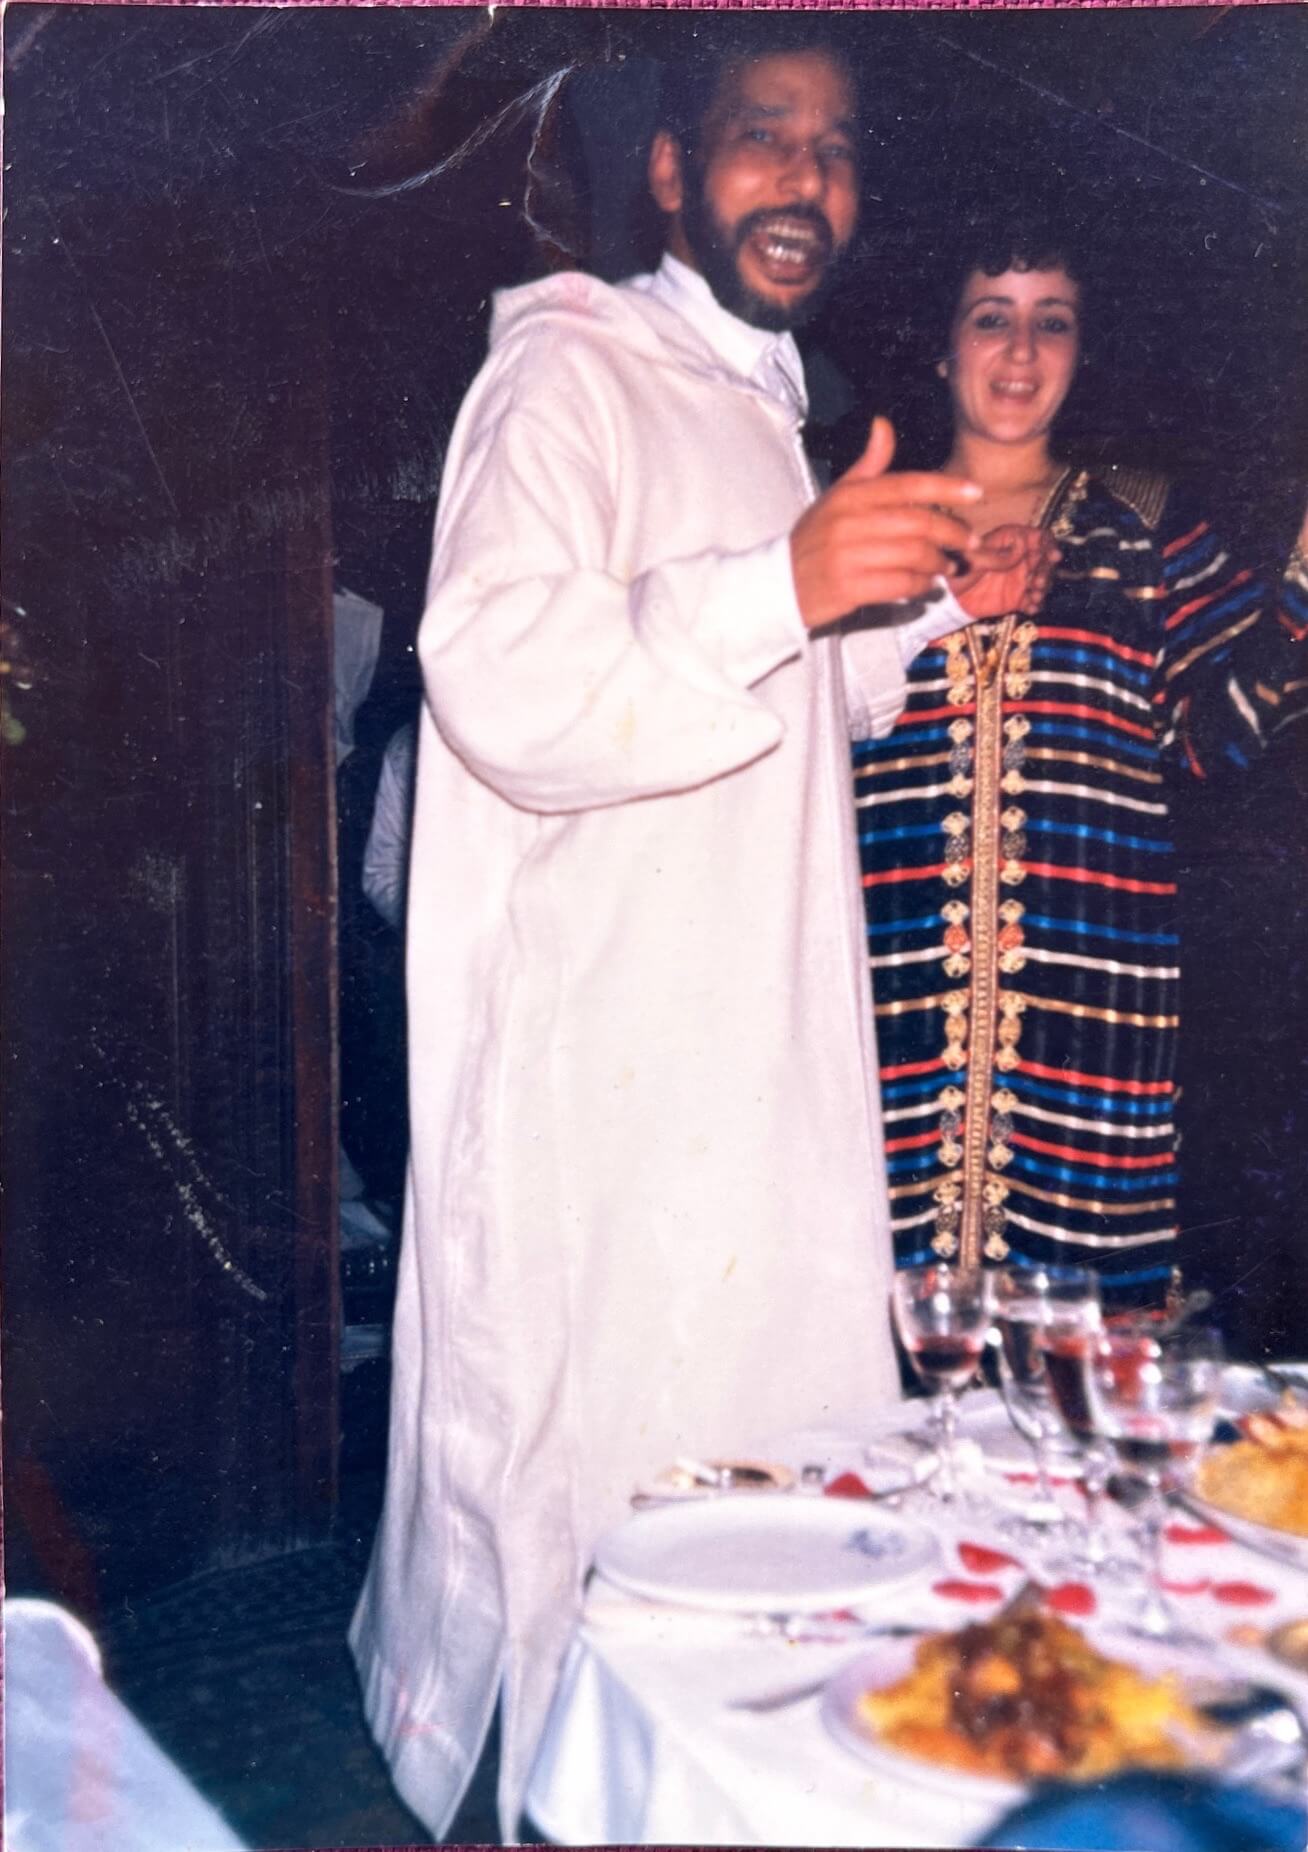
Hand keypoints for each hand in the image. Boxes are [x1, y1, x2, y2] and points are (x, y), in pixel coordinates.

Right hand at [790, 417, 982, 630]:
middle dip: (952, 532)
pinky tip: (925, 584)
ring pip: (914, 556)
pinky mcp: (850, 588)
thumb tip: (883, 424)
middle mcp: (849, 523)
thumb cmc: (815, 538)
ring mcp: (849, 557)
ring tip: (945, 566)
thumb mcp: (837, 496)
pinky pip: (901, 584)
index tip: (976, 492)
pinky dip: (920, 586)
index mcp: (850, 496)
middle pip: (918, 523)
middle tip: (968, 540)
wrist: (779, 584)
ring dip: (938, 563)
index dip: (946, 487)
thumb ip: (868, 465)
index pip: (907, 484)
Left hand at [953, 524, 1059, 621]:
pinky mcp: (1017, 598)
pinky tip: (1030, 607)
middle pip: (1044, 560)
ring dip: (1043, 587)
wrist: (949, 600)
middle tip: (1038, 581)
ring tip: (1034, 595)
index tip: (1051, 556)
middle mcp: (1019, 558)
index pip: (1036, 537)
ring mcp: (1019, 578)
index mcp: (1009, 542)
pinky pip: (1034, 601)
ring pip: (1043, 580)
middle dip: (1046, 570)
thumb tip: (1022, 545)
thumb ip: (998, 554)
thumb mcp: (973, 559)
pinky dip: (1035, 604)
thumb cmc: (956, 571)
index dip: (1048, 545)